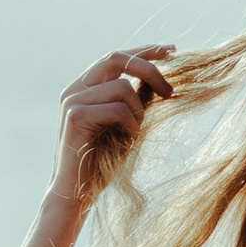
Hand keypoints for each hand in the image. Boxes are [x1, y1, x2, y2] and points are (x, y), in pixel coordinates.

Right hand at [51, 45, 176, 202]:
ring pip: (122, 86)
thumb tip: (159, 79)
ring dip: (139, 110)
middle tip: (170, 91)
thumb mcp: (126, 125)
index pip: (116, 57)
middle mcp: (74, 88)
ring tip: (136, 133)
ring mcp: (72, 100)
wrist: (76, 195)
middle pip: (117, 58)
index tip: (172, 51)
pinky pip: (118, 108)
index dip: (145, 51)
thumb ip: (136, 100)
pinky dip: (132, 125)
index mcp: (84, 87)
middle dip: (150, 69)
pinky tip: (128, 141)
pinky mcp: (76, 116)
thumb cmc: (102, 163)